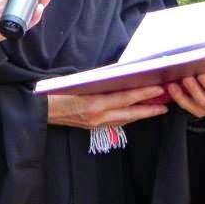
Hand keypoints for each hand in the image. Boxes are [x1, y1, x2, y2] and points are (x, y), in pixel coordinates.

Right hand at [46, 86, 167, 127]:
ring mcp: (94, 124)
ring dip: (141, 114)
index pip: (125, 99)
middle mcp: (97, 117)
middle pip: (129, 113)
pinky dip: (127, 117)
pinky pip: (115, 122)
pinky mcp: (91, 127)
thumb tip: (117, 76)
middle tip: (166, 104)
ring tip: (156, 109)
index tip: (158, 90)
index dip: (143, 95)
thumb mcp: (77, 82)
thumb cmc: (54, 92)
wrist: (38, 110)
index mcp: (93, 104)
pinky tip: (134, 113)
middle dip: (149, 109)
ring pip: (124, 120)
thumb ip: (97, 81)